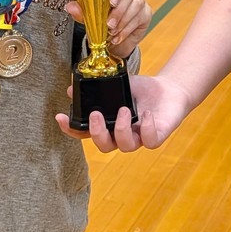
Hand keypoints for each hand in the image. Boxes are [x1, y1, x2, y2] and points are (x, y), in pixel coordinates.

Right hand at [55, 73, 193, 151]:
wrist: (169, 89)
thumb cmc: (141, 90)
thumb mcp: (117, 85)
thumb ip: (98, 88)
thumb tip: (71, 88)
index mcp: (108, 125)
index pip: (85, 132)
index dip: (72, 129)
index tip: (61, 117)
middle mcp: (121, 135)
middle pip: (104, 146)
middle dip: (97, 133)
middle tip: (95, 115)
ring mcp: (139, 138)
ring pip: (125, 146)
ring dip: (120, 129)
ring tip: (123, 110)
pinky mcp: (156, 137)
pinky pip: (149, 141)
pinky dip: (146, 128)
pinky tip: (146, 114)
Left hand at [64, 0, 151, 59]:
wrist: (112, 40)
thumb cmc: (100, 22)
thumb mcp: (88, 16)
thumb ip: (81, 10)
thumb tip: (69, 6)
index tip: (111, 1)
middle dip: (118, 10)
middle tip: (109, 24)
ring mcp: (139, 1)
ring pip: (136, 5)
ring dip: (122, 21)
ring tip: (111, 32)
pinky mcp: (146, 14)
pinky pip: (139, 19)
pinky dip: (127, 30)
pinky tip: (117, 37)